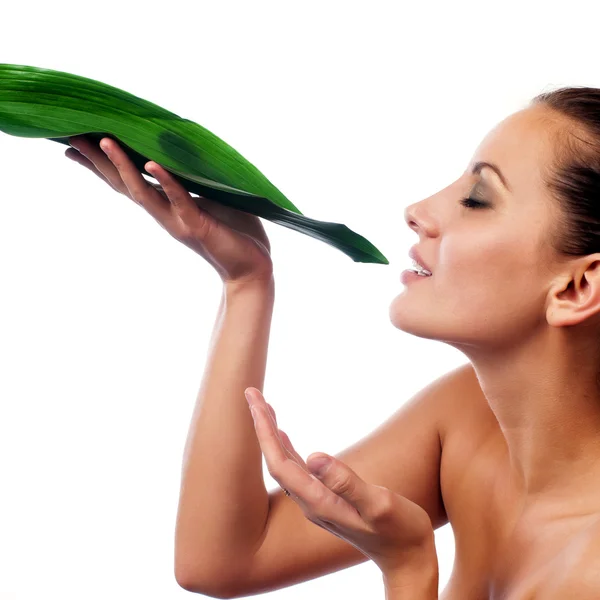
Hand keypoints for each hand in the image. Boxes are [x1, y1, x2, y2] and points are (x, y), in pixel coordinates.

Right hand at [65, 135, 273, 285]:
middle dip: (98, 162)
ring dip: (123, 167)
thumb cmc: (234, 231)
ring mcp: (178, 220)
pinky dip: (166, 182)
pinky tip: (151, 164)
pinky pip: (179, 200)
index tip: (74, 144)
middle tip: (71, 138)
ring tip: (104, 142)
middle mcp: (165, 214)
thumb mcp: (212, 197)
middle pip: (124, 185)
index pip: (128, 181)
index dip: (102, 164)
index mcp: (167, 205)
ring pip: (143, 193)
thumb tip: (190, 149)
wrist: (252, 267)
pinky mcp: (197, 225)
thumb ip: (195, 178)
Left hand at [244, 388, 437, 577]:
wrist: (407, 558)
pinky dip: (285, 446)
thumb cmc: (400, 532)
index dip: (264, 431)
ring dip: (271, 434)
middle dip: (261, 425)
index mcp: (318, 502)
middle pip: (275, 459)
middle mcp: (310, 502)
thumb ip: (346, 483)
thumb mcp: (379, 505)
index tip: (254, 402)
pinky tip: (283, 435)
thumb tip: (313, 456)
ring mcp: (316, 501)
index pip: (279, 462)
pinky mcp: (326, 498)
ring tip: (262, 407)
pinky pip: (295, 468)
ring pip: (283, 462)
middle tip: (250, 393)